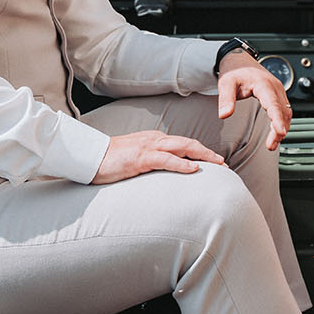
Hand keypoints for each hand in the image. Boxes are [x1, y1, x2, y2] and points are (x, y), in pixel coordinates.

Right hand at [92, 130, 224, 183]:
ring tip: (218, 165)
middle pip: (188, 143)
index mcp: (154, 140)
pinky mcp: (140, 157)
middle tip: (224, 164)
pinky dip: (182, 163)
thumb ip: (150, 163)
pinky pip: (166, 159)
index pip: (183, 144)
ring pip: (182, 147)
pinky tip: (194, 169)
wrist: (89, 156)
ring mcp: (148, 147)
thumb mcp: (135, 160)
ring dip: (203, 155)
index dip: (201, 151)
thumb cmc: (110, 161)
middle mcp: (154, 139)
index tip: (215, 162)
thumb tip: (164, 174)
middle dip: (208, 152)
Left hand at [217, 50, 291, 149]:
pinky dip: (282, 122)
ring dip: (282, 127)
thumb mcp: (226, 83)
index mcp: (264, 84)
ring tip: (272, 143)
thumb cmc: (235, 71)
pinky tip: (276, 133)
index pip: (274, 104)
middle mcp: (275, 87)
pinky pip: (284, 110)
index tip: (280, 132)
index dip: (278, 119)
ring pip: (287, 112)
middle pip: (283, 111)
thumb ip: (226, 99)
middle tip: (271, 145)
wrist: (239, 60)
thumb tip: (224, 115)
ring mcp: (278, 91)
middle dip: (279, 129)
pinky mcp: (278, 95)